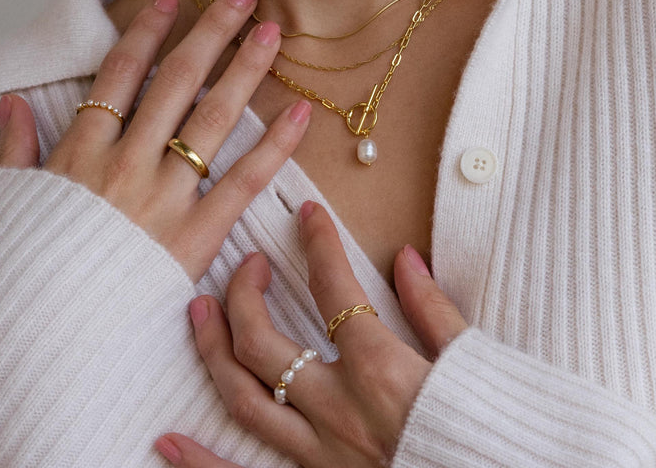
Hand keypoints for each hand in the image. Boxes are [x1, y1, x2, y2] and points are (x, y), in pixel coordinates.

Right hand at [0, 0, 311, 280]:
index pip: (118, 75)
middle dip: (211, 32)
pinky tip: (299, 116)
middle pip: (176, 82)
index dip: (146, 33)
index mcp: (80, 152)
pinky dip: (273, 148)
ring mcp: (162, 198)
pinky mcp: (194, 237)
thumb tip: (13, 102)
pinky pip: (241, 183)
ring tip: (272, 33)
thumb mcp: (5, 202)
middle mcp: (125, 164)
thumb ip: (13, 147)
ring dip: (244, 71)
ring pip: (212, 120)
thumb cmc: (19, 273)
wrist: (36, 342)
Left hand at [158, 201, 468, 467]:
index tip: (308, 213)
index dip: (317, 241)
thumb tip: (405, 257)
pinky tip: (166, 440)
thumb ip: (433, 308)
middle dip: (244, 293)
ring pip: (245, 399)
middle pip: (264, 341)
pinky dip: (201, 462)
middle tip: (246, 265)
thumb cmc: (488, 428)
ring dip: (213, 352)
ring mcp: (320, 454)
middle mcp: (338, 407)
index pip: (333, 285)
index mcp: (380, 367)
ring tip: (197, 313)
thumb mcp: (471, 361)